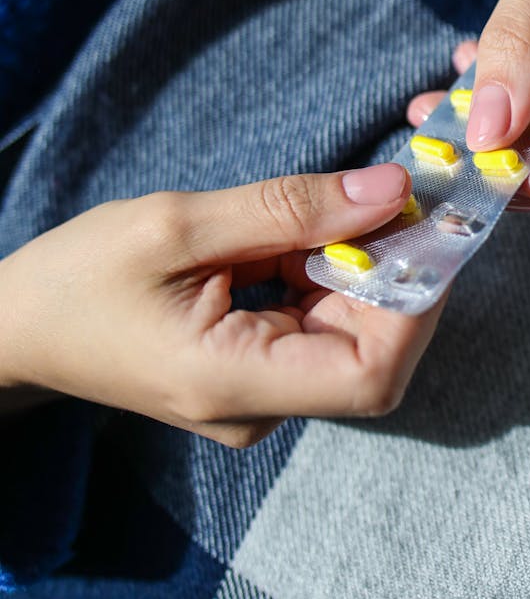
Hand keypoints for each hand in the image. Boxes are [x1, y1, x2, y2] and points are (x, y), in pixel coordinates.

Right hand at [0, 165, 443, 444]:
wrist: (18, 328)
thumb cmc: (78, 278)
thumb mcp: (176, 225)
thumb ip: (287, 208)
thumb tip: (389, 190)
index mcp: (233, 383)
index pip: (371, 375)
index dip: (414, 304)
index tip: (421, 226)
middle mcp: (257, 408)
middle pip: (370, 351)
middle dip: (391, 272)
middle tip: (390, 195)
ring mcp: (258, 397)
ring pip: (348, 333)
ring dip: (358, 266)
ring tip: (337, 205)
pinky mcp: (254, 374)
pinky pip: (315, 325)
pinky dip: (325, 273)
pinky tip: (301, 232)